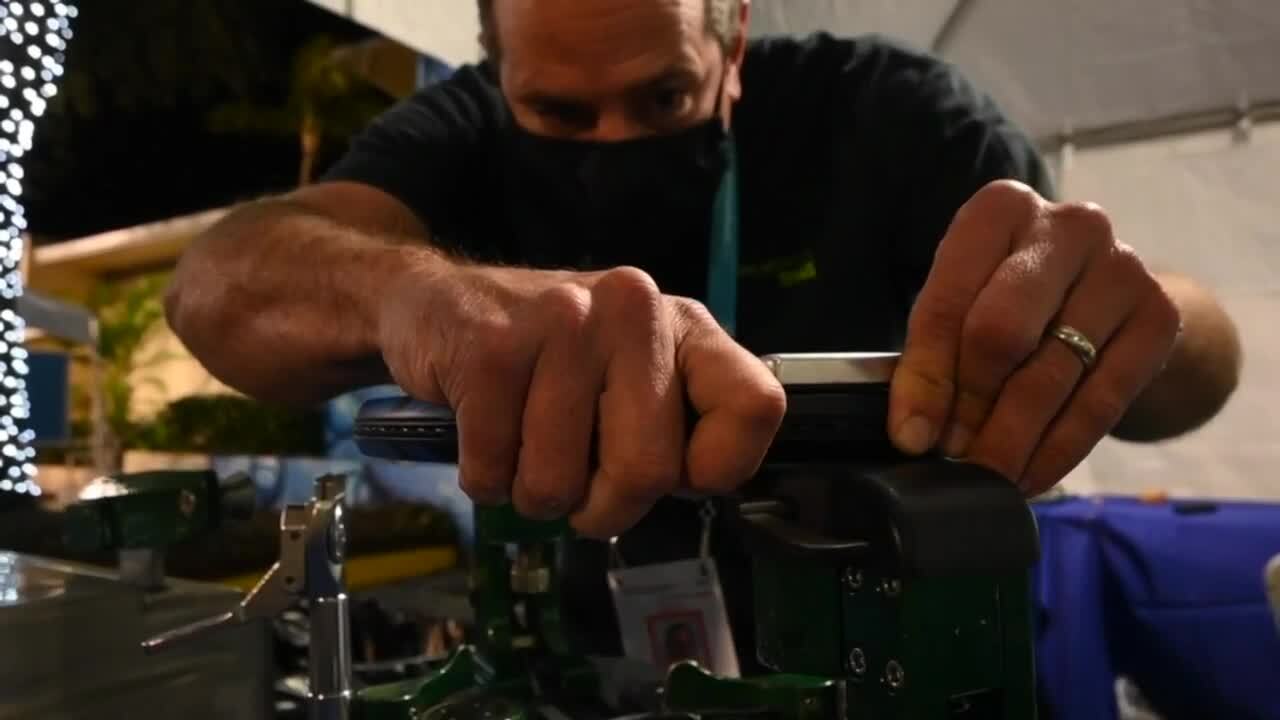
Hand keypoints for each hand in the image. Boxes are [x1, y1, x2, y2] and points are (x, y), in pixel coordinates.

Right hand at [377, 261, 785, 537]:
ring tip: (522, 444)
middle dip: (603, 507)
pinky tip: (486, 433)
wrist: (434, 301)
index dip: (718, 469)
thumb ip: (674, 425)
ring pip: (559, 483)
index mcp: (683, 326)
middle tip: (578, 484)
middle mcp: (633, 311)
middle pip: (648, 471)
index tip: (678, 476)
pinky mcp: (490, 348)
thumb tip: (696, 487)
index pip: (756, 407)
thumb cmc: (547, 357)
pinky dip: (484, 477)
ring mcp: (562, 324)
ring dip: (532, 492)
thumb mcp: (629, 375)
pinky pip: (494, 470)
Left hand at [889, 181, 1180, 495]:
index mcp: (1000, 209)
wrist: (1105, 289)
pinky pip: (1101, 400)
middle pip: (1003, 333)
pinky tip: (1032, 477)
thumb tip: (914, 434)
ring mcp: (1122, 268)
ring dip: (1013, 439)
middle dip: (971, 407)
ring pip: (1053, 374)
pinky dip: (1059, 449)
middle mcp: (1068, 226)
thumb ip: (932, 356)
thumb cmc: (1009, 293)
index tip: (912, 438)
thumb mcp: (960, 304)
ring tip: (986, 476)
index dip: (927, 378)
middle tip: (954, 457)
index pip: (949, 303)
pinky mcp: (1160, 316)